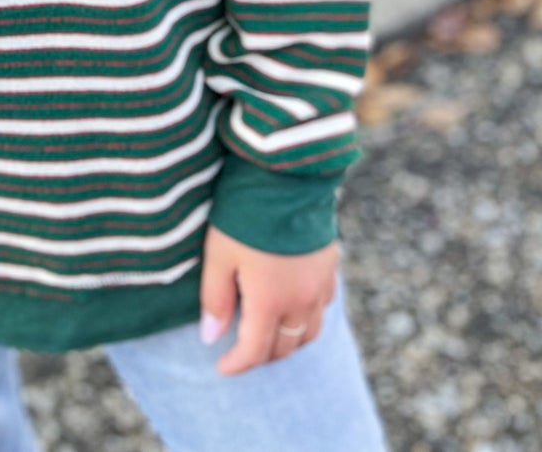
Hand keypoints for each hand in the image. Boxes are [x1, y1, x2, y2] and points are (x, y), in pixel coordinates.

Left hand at [198, 225, 338, 375]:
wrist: (287, 173)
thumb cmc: (245, 212)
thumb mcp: (219, 254)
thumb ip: (215, 298)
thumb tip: (211, 337)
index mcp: (271, 302)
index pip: (255, 351)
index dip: (236, 364)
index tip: (221, 368)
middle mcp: (302, 301)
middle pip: (285, 348)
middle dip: (262, 356)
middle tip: (241, 352)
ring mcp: (320, 285)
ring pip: (309, 333)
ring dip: (288, 342)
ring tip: (268, 336)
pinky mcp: (330, 266)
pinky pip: (322, 308)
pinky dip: (306, 319)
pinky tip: (292, 307)